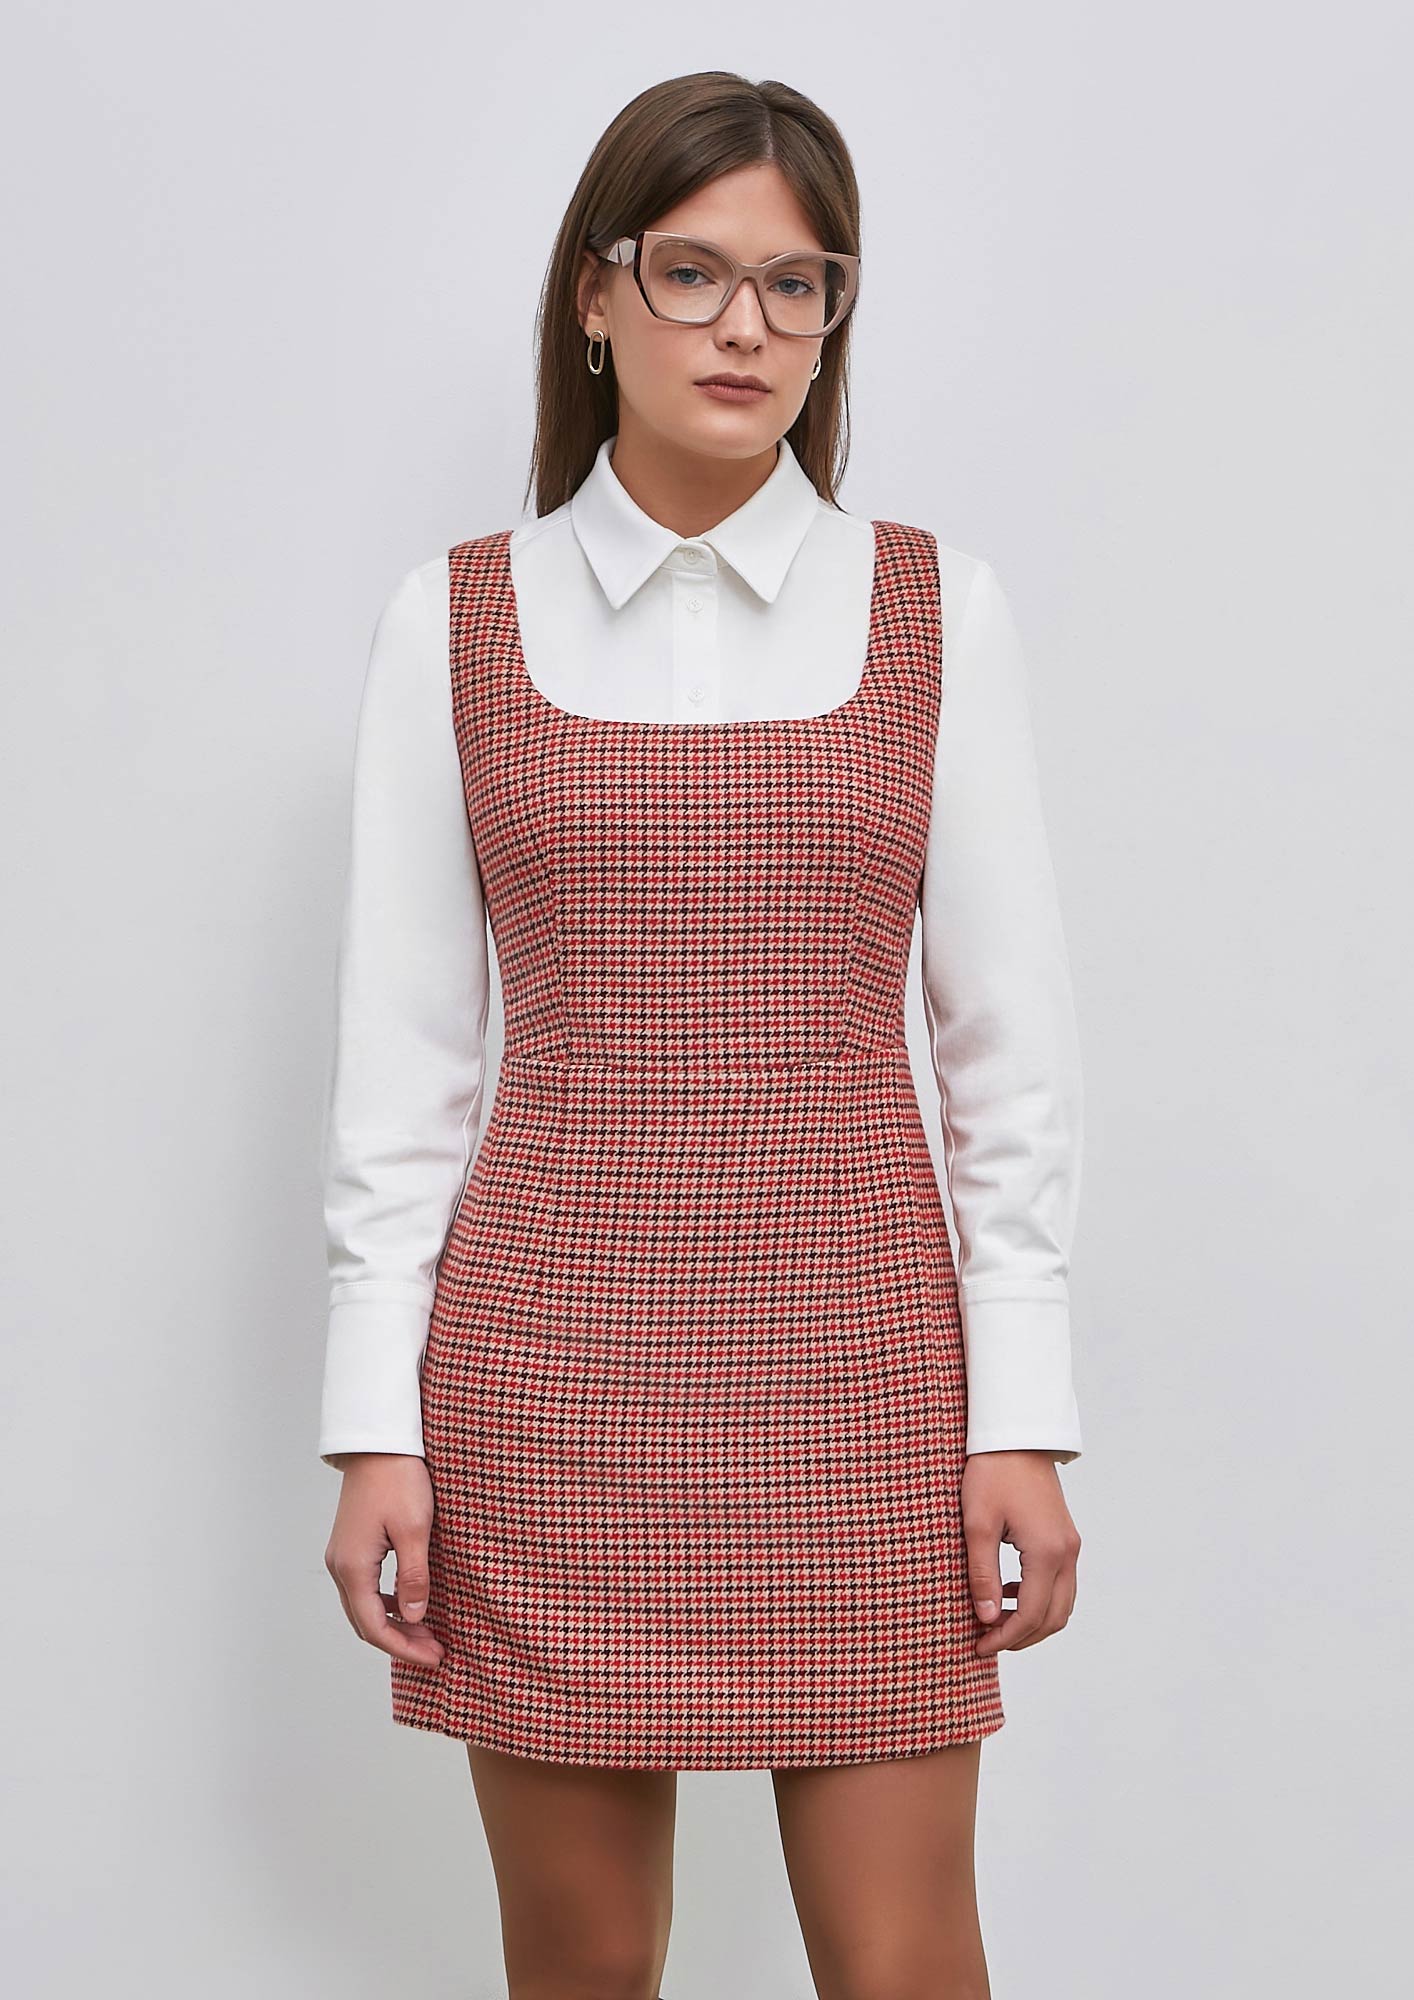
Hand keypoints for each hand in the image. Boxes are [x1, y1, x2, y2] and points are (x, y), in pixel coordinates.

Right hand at [323, 1454, 445, 1670]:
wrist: (379, 1443)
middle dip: (400, 1642)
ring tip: (427, 1633)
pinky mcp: (350, 1546)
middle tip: (435, 1651)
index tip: (434, 1657)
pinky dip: (385, 1605)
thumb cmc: (398, 1478)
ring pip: (362, 1607)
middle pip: (365, 1623)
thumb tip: (415, 1617)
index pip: (374, 1627)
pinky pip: (363, 1589)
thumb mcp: (415, 1529)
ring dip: (393, 1624)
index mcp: (353, 1566)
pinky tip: (408, 1604)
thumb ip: (414, 1577)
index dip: (404, 1648)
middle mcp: (340, 1566)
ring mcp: (342, 1556)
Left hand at [962, 1450, 1080, 1657]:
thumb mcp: (977, 1525)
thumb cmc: (992, 1474)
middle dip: (1022, 1637)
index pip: (1032, 1615)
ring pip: (1061, 1604)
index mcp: (1047, 1552)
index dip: (1006, 1637)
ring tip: (996, 1621)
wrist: (1015, 1436)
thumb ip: (982, 1575)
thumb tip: (986, 1618)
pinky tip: (1009, 1592)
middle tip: (987, 1640)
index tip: (979, 1645)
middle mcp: (1067, 1553)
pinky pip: (1060, 1584)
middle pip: (1053, 1618)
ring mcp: (1070, 1545)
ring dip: (1033, 1621)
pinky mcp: (1065, 1538)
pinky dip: (1039, 1600)